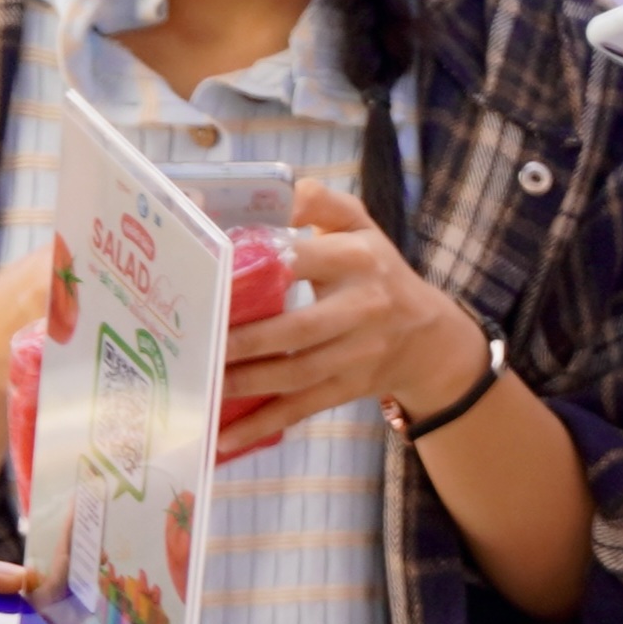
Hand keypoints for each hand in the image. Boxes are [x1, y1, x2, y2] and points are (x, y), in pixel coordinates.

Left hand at [220, 182, 478, 456]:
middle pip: (298, 328)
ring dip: (243, 381)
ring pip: (295, 373)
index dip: (262, 265)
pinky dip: (260, 425)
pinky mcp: (348, 388)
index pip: (306, 260)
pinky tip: (221, 436)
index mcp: (359, 260)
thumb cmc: (377, 272)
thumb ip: (321, 202)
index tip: (214, 270)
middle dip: (243, 339)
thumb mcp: (360, 228)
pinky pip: (301, 409)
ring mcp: (357, 354)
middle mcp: (363, 308)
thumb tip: (278, 187)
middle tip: (191, 338)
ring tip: (197, 380)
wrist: (430, 338)